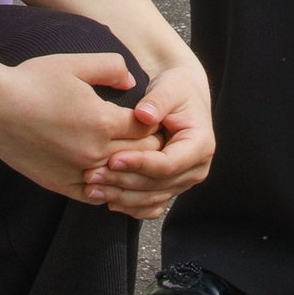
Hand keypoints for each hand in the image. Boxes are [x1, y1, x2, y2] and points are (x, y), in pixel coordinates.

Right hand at [0, 48, 161, 205]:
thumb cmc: (33, 81)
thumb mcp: (76, 64)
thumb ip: (111, 67)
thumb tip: (132, 82)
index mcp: (102, 121)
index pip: (147, 129)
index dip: (155, 123)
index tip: (156, 119)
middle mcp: (94, 152)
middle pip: (141, 157)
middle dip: (151, 148)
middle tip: (155, 141)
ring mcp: (77, 172)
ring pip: (121, 181)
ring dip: (133, 172)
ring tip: (139, 163)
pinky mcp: (61, 185)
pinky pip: (96, 196)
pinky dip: (109, 190)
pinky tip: (111, 180)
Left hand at [86, 50, 214, 212]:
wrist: (181, 96)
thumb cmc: (175, 89)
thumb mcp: (169, 88)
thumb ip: (158, 101)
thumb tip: (145, 115)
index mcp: (200, 145)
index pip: (168, 164)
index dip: (140, 164)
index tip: (113, 158)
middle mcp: (196, 168)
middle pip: (157, 185)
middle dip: (123, 182)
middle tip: (93, 175)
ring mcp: (183, 181)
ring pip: (151, 198)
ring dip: (121, 197)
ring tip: (93, 189)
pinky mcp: (171, 187)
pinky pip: (151, 205)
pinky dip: (130, 206)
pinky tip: (109, 200)